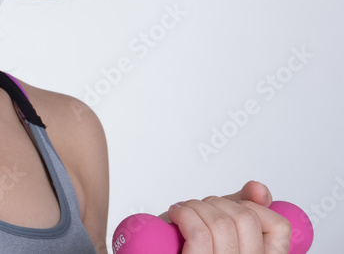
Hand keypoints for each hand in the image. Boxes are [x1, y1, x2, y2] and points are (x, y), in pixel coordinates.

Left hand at [160, 180, 292, 252]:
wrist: (154, 249)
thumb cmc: (184, 242)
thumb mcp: (218, 224)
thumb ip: (242, 208)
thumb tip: (258, 188)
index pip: (280, 227)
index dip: (254, 206)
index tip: (231, 206)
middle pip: (246, 219)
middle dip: (217, 202)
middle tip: (198, 208)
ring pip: (222, 223)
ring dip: (196, 206)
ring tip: (184, 212)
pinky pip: (200, 234)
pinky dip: (184, 215)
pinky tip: (177, 215)